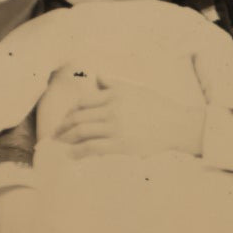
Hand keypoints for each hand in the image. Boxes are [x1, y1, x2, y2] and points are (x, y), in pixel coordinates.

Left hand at [52, 75, 204, 161]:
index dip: (70, 111)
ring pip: (82, 132)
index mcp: (115, 94)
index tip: (64, 119)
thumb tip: (97, 77)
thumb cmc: (158, 107)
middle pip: (78, 117)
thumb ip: (114, 84)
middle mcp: (113, 109)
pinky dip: (78, 152)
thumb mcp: (136, 89)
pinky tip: (71, 155)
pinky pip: (92, 148)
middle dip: (63, 126)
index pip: (84, 101)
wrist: (178, 126)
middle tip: (54, 134)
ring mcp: (116, 128)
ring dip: (66, 139)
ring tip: (59, 145)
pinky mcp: (121, 145)